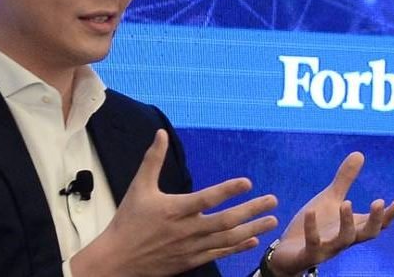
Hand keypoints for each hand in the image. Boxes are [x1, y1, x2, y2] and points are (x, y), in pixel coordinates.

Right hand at [71, 129, 278, 276]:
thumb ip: (153, 159)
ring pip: (228, 238)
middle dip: (252, 210)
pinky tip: (253, 240)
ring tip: (272, 220)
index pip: (207, 198)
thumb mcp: (139, 186)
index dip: (228, 190)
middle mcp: (188, 229)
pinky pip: (220, 253)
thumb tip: (160, 134)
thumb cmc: (129, 220)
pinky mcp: (192, 260)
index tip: (247, 182)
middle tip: (273, 201)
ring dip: (253, 229)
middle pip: (226, 221)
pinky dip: (238, 247)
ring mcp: (192, 247)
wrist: (120, 258)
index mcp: (175, 209)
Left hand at [268, 152, 393, 275]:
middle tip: (378, 202)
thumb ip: (345, 180)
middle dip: (375, 220)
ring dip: (347, 222)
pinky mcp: (309, 253)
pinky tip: (310, 211)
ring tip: (346, 203)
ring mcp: (328, 248)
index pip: (377, 223)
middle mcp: (344, 239)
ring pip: (344, 240)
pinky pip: (313, 243)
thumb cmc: (315, 226)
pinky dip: (312, 228)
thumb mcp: (330, 200)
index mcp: (352, 227)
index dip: (389, 214)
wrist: (289, 252)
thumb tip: (359, 153)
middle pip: (367, 234)